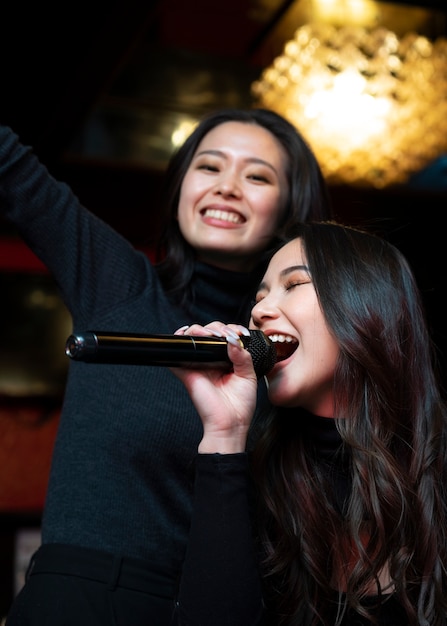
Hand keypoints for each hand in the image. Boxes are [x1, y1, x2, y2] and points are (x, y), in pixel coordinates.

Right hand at [171, 322, 257, 453]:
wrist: (230, 423)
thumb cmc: (239, 405)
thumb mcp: (248, 375)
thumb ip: (242, 355)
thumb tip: (232, 339)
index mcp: (225, 359)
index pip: (224, 335)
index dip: (231, 328)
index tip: (241, 333)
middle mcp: (210, 359)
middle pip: (208, 332)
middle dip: (218, 328)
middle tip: (228, 336)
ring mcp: (197, 364)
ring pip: (193, 336)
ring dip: (202, 329)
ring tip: (214, 336)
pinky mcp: (186, 371)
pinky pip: (176, 352)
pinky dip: (178, 339)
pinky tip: (187, 334)